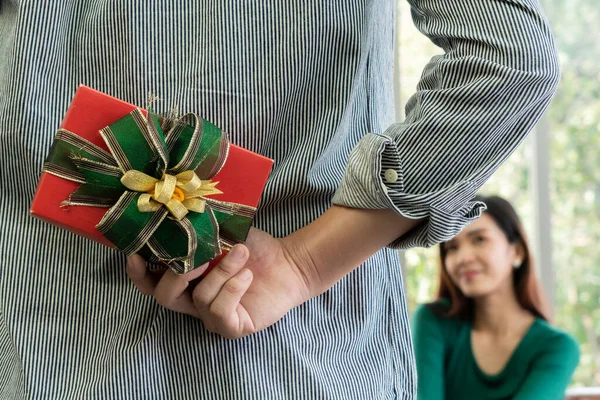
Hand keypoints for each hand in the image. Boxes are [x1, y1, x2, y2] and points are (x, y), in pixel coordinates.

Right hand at [126, 227, 313, 338]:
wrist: (289, 262)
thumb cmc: (253, 248)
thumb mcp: (222, 234)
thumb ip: (198, 231)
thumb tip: (176, 215)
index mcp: (186, 279)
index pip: (151, 282)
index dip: (138, 272)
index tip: (135, 253)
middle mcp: (193, 301)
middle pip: (164, 297)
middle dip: (177, 273)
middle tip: (198, 255)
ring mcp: (212, 317)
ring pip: (200, 298)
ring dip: (221, 271)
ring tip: (241, 253)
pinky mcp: (232, 327)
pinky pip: (220, 311)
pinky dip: (233, 288)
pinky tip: (247, 276)